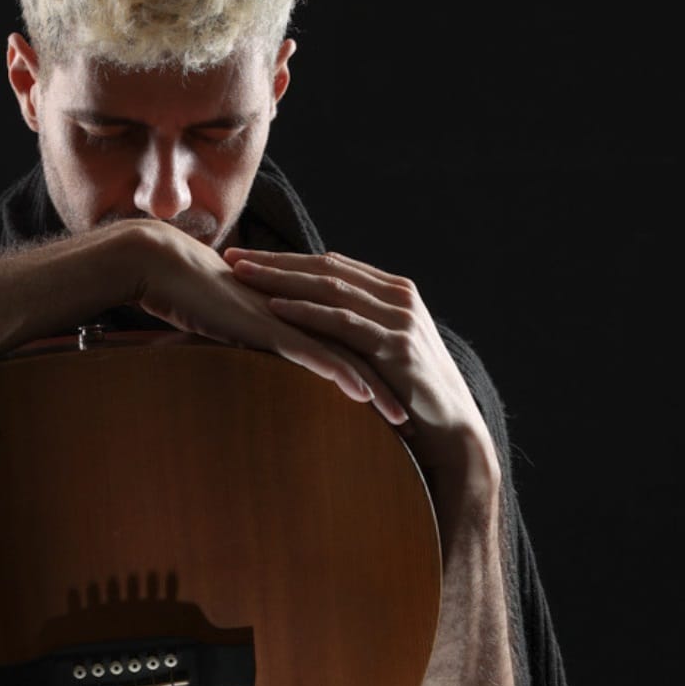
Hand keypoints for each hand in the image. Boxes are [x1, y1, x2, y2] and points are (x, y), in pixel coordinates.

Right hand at [125, 221, 406, 420]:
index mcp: (300, 308)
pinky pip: (314, 352)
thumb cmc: (191, 296)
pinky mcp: (270, 325)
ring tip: (405, 421)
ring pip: (348, 354)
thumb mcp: (233, 325)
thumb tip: (262, 364)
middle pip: (362, 348)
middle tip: (420, 416)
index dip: (380, 368)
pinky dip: (342, 375)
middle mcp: (304, 309)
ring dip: (379, 388)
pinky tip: (364, 398)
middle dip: (394, 382)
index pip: (351, 341)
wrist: (165, 267)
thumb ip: (255, 341)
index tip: (403, 400)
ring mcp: (290, 315)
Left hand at [222, 246, 498, 478]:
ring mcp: (399, 319)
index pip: (330, 265)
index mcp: (393, 291)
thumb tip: (312, 324)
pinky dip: (307, 313)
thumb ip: (356, 330)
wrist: (452, 428)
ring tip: (242, 276)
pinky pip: (343, 323)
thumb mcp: (382, 352)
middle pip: (325, 268)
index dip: (286, 259)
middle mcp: (398, 297)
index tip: (246, 256)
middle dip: (275, 261)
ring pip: (331, 289)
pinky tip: (275, 309)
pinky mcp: (396, 346)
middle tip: (232, 256)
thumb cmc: (411, 394)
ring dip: (282, 280)